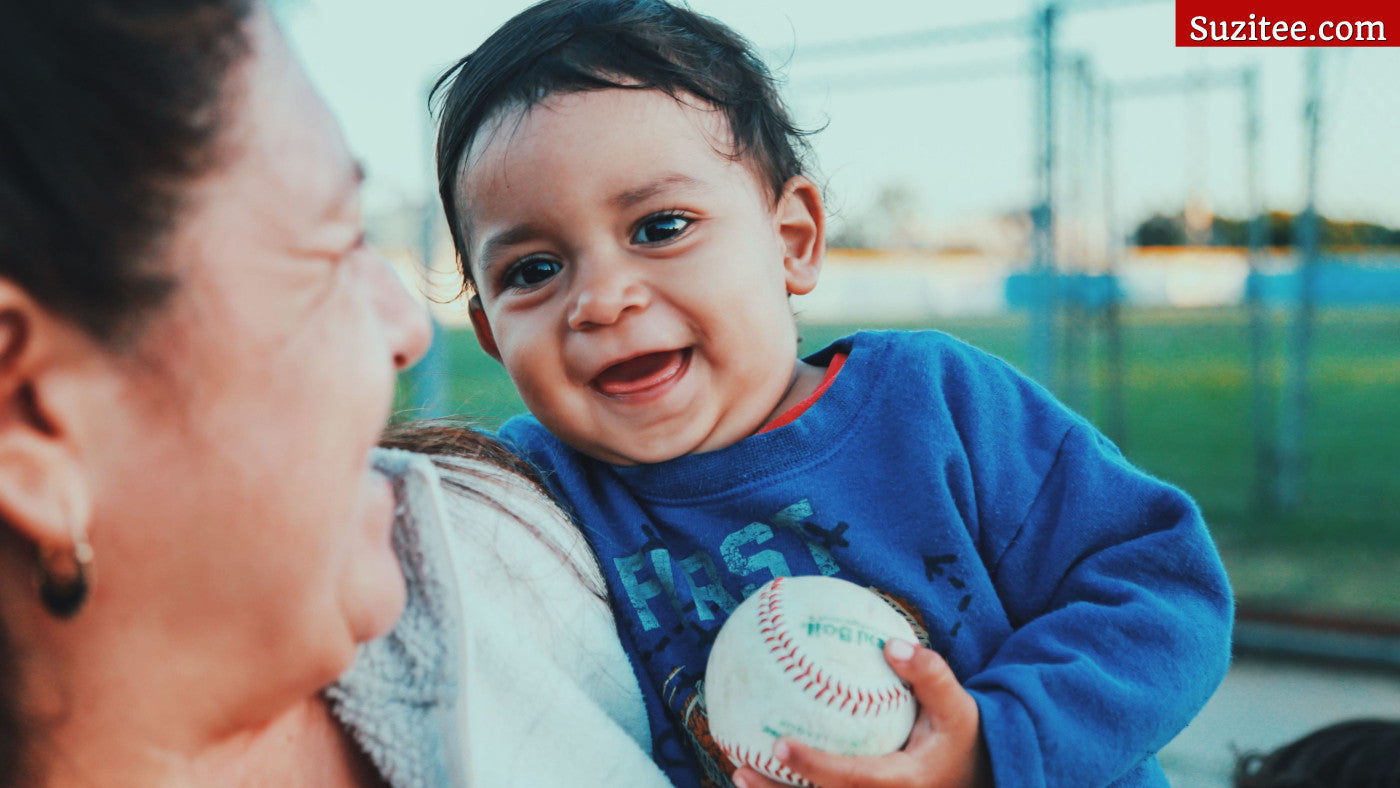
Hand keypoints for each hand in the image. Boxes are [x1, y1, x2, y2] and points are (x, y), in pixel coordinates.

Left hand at [731, 640, 991, 787]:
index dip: (813, 767)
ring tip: (737, 771)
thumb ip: (930, 675)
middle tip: (740, 766)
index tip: (780, 746)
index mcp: (902, 783)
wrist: (978, 778)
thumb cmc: (961, 738)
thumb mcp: (959, 707)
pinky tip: (759, 765)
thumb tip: (892, 644)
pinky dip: (791, 786)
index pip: (851, 779)